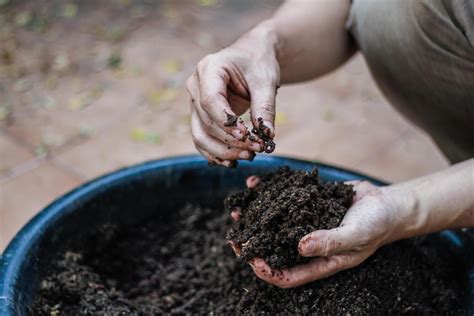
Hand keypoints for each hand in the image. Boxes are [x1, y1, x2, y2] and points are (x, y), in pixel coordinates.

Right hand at [186, 24, 279, 166]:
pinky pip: (203, 140)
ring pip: (200, 136)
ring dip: (223, 151)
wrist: (252, 56)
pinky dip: (216, 154)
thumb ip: (265, 107)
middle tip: (257, 149)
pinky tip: (234, 162)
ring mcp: (195, 103)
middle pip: (206, 122)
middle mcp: (196, 86)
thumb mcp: (266, 80)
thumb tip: (267, 136)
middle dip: (231, 141)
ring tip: (249, 156)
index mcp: (208, 69)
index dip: (227, 123)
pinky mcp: (200, 117)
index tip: (247, 135)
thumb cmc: (258, 62)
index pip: (210, 101)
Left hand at [230, 178, 403, 287]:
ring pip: (274, 224)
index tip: (252, 261)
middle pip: (275, 249)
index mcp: (319, 261)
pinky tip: (255, 184)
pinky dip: (268, 192)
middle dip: (254, 244)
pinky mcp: (305, 204)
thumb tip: (300, 247)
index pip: (288, 275)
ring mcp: (304, 223)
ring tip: (236, 209)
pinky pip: (283, 200)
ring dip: (255, 217)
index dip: (268, 271)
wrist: (385, 202)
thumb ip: (330, 241)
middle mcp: (307, 244)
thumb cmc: (376, 224)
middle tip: (235, 237)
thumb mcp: (357, 234)